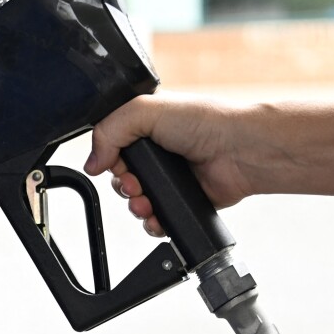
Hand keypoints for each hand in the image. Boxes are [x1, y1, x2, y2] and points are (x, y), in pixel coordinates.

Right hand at [84, 93, 254, 235]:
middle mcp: (156, 154)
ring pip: (135, 202)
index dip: (108, 161)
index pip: (111, 149)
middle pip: (120, 179)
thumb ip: (109, 130)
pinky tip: (156, 217)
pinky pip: (155, 220)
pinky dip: (152, 223)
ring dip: (135, 206)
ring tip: (147, 203)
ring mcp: (168, 179)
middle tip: (136, 184)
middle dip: (123, 187)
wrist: (241, 152)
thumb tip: (92, 163)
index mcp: (145, 129)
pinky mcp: (179, 201)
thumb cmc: (206, 123)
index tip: (116, 165)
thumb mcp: (145, 110)